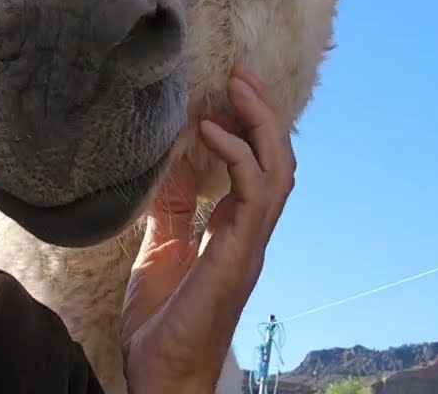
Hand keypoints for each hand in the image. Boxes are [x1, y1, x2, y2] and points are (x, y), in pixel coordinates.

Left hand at [120, 66, 296, 392]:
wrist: (161, 374)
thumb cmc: (162, 322)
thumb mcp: (158, 247)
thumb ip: (169, 206)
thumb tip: (169, 159)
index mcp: (234, 230)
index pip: (257, 165)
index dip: (248, 125)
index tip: (228, 88)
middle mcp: (251, 232)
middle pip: (277, 159)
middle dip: (263, 113)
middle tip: (241, 74)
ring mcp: (250, 243)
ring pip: (279, 170)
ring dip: (260, 124)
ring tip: (237, 88)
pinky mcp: (239, 255)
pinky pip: (254, 195)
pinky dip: (237, 156)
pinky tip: (211, 132)